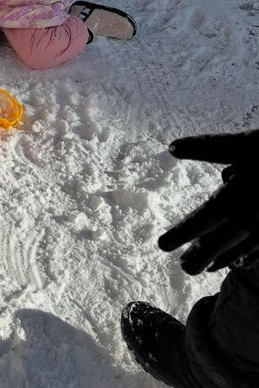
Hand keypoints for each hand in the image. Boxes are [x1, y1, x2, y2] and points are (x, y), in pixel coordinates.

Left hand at [157, 130, 258, 273]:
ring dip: (219, 260)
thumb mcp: (242, 143)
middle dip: (198, 257)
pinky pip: (258, 251)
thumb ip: (206, 147)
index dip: (179, 235)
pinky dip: (244, 258)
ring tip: (204, 268)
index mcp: (233, 200)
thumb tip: (172, 147)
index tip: (161, 245)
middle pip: (216, 245)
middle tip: (183, 267)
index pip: (199, 222)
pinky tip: (238, 262)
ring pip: (238, 251)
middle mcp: (247, 221)